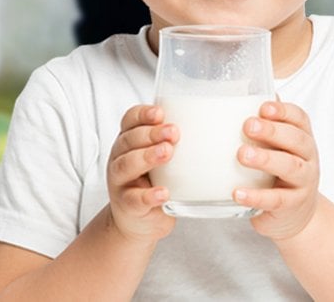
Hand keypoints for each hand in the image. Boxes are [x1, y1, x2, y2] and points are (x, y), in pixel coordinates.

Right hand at [106, 105, 178, 243]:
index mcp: (128, 142)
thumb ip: (173, 143)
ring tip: (167, 152)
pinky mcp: (128, 206)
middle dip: (151, 133)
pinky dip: (149, 195)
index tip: (160, 112)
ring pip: (126, 165)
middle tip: (174, 132)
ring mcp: (120, 182)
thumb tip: (213, 127)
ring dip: (147, 157)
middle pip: (129, 140)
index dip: (142, 114)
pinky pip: (135, 199)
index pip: (130, 120)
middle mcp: (119, 158)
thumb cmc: (153, 183)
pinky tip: (163, 192)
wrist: (137, 222)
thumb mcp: (158, 159)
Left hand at [233, 100, 319, 240]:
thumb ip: (264, 124)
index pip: (300, 118)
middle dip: (273, 131)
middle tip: (248, 125)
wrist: (295, 215)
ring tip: (242, 155)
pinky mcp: (292, 205)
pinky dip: (256, 196)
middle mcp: (307, 158)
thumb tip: (242, 92)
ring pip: (290, 168)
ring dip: (266, 159)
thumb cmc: (279, 172)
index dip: (283, 111)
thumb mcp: (276, 147)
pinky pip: (276, 200)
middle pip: (297, 140)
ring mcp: (303, 182)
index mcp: (302, 138)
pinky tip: (237, 193)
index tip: (263, 107)